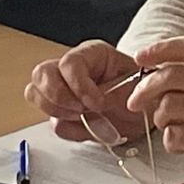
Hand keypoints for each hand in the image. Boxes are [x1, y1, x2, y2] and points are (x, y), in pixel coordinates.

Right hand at [24, 39, 145, 143]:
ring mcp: (63, 90)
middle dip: (58, 97)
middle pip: (42, 73)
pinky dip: (69, 129)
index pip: (69, 63)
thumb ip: (118, 91)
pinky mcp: (63, 112)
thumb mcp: (140, 86)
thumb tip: (96, 104)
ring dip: (57, 110)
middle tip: (81, 111)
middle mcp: (72, 69)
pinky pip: (51, 121)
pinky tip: (88, 127)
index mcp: (92, 54)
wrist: (147, 111)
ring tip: (82, 117)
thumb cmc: (145, 91)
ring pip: (35, 93)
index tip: (98, 103)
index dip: (79, 85)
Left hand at [126, 37, 183, 183]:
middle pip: (170, 75)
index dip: (160, 49)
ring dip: (161, 120)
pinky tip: (183, 146)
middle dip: (144, 89)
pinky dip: (171, 143)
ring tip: (174, 128)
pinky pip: (173, 134)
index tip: (140, 57)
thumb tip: (150, 78)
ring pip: (167, 105)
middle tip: (135, 102)